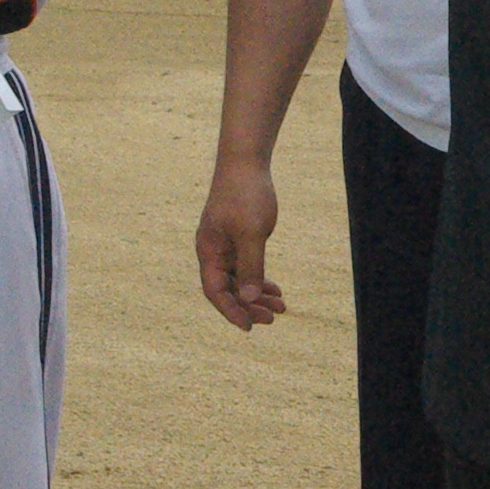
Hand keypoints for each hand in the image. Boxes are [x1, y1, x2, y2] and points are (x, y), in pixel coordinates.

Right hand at [196, 157, 287, 328]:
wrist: (246, 162)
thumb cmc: (246, 195)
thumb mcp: (252, 233)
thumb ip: (251, 266)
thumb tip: (250, 299)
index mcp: (208, 252)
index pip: (215, 291)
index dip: (231, 311)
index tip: (250, 326)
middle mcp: (213, 252)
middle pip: (228, 289)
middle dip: (249, 306)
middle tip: (273, 319)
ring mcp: (224, 245)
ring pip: (239, 279)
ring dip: (257, 294)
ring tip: (281, 308)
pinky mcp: (237, 238)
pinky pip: (246, 266)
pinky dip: (260, 278)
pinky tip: (275, 289)